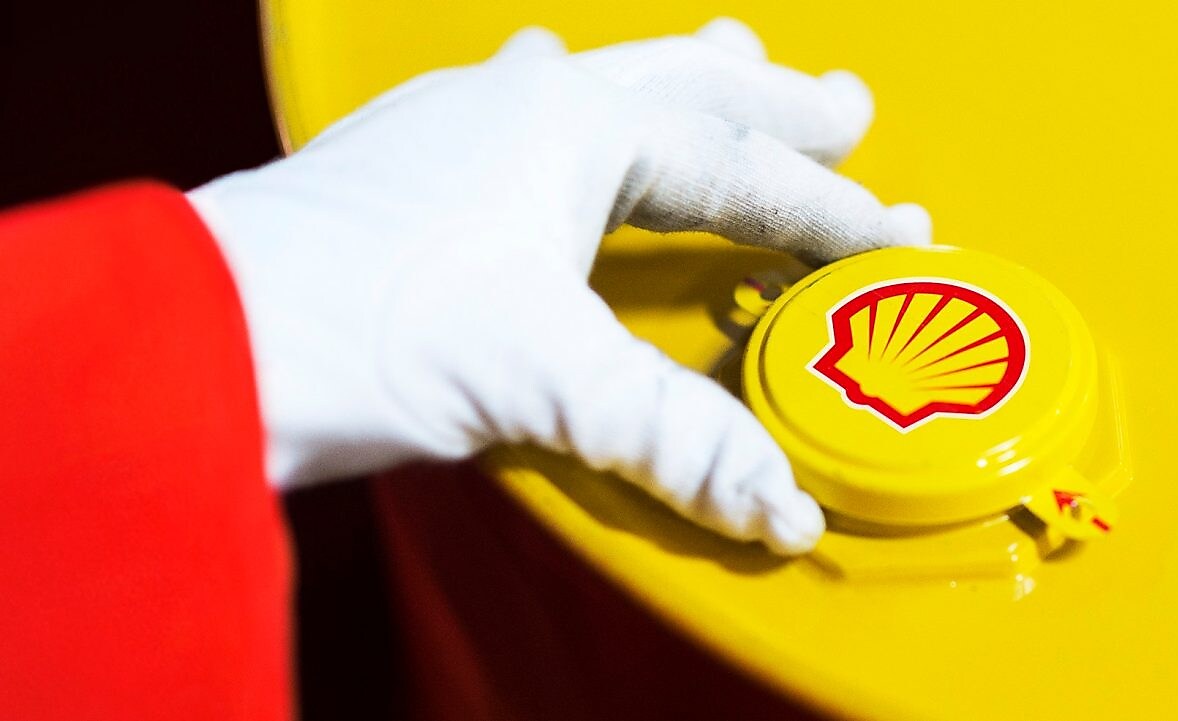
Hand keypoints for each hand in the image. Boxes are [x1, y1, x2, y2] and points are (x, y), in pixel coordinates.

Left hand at [189, 18, 929, 553]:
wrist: (202, 338)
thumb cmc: (360, 330)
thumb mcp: (544, 379)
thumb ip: (673, 436)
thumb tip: (779, 502)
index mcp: (568, 125)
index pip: (732, 168)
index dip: (823, 209)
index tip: (893, 234)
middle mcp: (516, 103)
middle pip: (679, 89)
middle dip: (772, 105)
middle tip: (843, 107)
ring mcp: (455, 124)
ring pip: (601, 82)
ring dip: (678, 85)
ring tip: (731, 66)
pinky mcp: (409, 166)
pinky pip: (524, 108)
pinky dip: (578, 107)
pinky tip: (559, 102)